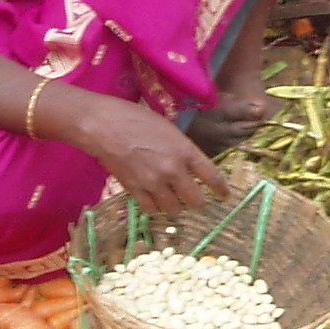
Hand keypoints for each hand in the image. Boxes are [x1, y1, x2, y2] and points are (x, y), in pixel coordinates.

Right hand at [67, 94, 228, 213]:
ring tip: (173, 202)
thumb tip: (190, 167)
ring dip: (175, 207)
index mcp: (184, 150)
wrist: (103, 125)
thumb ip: (182, 149)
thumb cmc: (135, 119)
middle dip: (199, 204)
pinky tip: (154, 202)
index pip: (212, 176)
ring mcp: (153, 182)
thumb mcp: (168, 129)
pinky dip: (154, 208)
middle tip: (197, 203)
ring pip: (173, 209)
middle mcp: (172, 170)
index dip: (221, 189)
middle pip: (195, 200)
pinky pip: (151, 209)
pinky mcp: (135, 190)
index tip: (225, 196)